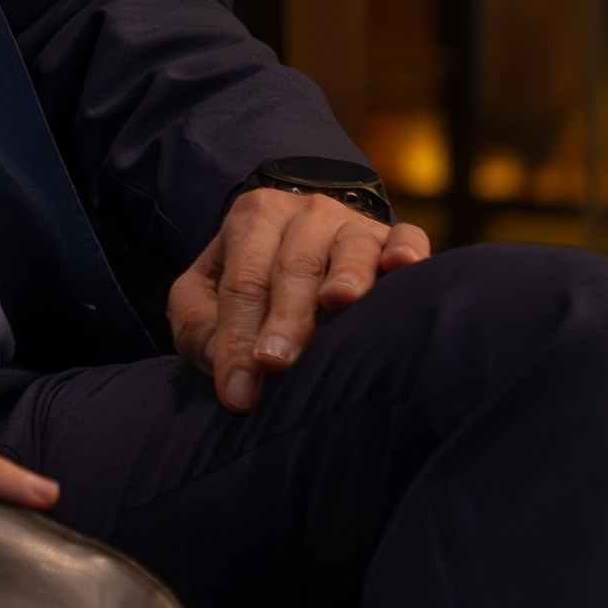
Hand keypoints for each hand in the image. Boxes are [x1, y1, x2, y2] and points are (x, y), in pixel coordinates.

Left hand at [168, 186, 431, 411]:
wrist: (293, 245)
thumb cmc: (246, 284)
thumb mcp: (203, 299)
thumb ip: (200, 328)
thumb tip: (230, 367)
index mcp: (253, 218)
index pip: (242, 283)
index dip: (238, 338)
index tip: (239, 393)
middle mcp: (306, 214)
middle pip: (294, 268)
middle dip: (285, 320)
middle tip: (276, 363)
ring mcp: (354, 224)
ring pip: (351, 250)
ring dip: (346, 277)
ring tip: (339, 303)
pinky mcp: (395, 237)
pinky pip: (407, 238)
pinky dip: (407, 251)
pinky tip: (403, 268)